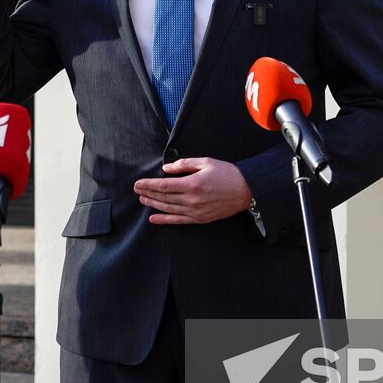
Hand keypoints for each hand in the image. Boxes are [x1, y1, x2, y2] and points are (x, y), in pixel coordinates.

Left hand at [136, 157, 253, 224]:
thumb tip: (166, 169)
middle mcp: (192, 200)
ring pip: (168, 209)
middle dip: (148, 194)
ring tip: (143, 200)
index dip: (149, 185)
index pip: (163, 186)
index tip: (138, 183)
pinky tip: (154, 219)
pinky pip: (178, 221)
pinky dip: (164, 220)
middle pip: (163, 198)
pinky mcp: (200, 218)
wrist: (246, 190)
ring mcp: (196, 211)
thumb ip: (184, 165)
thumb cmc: (227, 173)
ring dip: (153, 205)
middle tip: (137, 190)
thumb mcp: (205, 162)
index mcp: (192, 184)